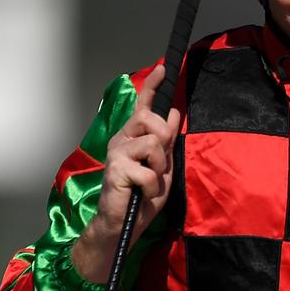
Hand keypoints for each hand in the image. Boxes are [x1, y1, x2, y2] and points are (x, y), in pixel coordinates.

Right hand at [71, 63, 179, 282]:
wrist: (124, 223)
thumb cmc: (142, 194)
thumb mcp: (162, 165)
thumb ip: (166, 142)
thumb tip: (173, 113)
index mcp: (133, 136)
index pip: (143, 106)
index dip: (154, 86)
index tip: (165, 67)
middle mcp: (122, 139)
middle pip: (151, 119)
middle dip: (164, 138)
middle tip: (160, 162)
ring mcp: (117, 153)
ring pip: (153, 143)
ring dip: (160, 166)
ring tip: (151, 180)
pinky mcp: (116, 169)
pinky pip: (149, 171)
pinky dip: (154, 186)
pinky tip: (144, 192)